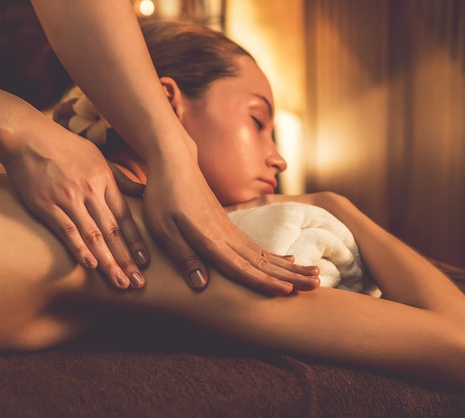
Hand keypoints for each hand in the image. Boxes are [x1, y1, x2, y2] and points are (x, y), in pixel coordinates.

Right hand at [3, 124, 148, 289]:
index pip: (125, 217)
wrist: (26, 136)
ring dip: (108, 261)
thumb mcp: (98, 157)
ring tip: (119, 283)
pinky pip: (66, 229)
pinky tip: (90, 264)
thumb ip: (120, 178)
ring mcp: (67, 198)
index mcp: (104, 180)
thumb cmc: (64, 147)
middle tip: (138, 284)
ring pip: (93, 235)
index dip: (136, 242)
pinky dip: (79, 247)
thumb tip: (143, 191)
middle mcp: (89, 191)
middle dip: (126, 260)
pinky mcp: (46, 204)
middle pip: (112, 231)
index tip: (145, 263)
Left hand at [143, 156, 319, 294]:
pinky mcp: (228, 224)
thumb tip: (202, 285)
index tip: (287, 292)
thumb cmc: (163, 195)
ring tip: (315, 275)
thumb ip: (183, 256)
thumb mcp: (163, 227)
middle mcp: (225, 234)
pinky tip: (288, 261)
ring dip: (289, 267)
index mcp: (209, 237)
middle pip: (261, 260)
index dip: (261, 281)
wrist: (175, 161)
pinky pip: (256, 245)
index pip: (239, 265)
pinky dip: (275, 256)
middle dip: (289, 275)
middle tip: (316, 285)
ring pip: (264, 253)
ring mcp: (230, 228)